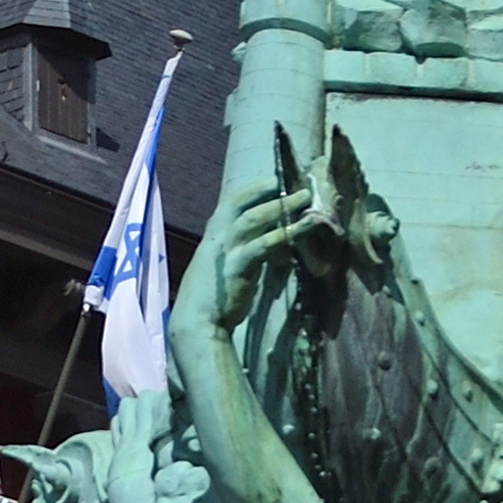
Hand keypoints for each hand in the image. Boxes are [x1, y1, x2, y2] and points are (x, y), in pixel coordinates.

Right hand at [193, 176, 320, 317]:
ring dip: (280, 206)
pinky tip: (300, 230)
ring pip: (253, 218)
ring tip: (304, 198)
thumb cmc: (215, 296)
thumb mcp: (227, 265)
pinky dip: (283, 235)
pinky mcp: (236, 267)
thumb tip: (273, 242)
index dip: (254, 189)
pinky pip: (263, 245)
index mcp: (214, 234)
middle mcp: (218, 236)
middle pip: (242, 202)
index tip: (275, 180)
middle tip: (295, 182)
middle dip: (268, 189)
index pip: (233, 201)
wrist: (198, 322)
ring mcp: (226, 250)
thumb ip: (246, 249)